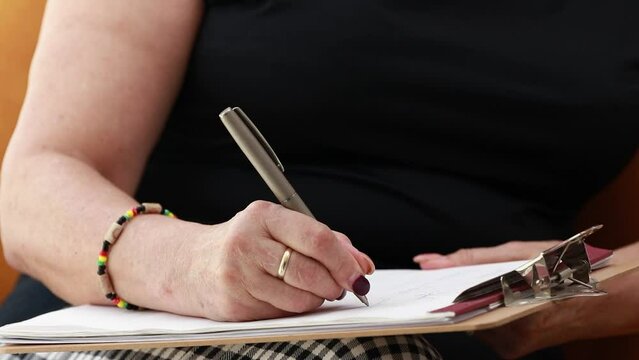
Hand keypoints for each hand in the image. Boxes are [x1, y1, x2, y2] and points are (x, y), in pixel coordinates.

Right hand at [182, 200, 374, 320]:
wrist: (192, 265)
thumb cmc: (247, 245)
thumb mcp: (281, 230)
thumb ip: (325, 241)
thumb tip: (362, 264)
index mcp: (263, 216)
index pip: (316, 238)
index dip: (344, 261)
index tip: (359, 274)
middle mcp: (247, 242)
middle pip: (310, 270)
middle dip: (334, 284)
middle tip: (341, 286)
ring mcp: (238, 275)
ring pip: (299, 298)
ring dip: (316, 299)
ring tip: (311, 289)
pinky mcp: (234, 304)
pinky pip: (282, 313)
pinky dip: (294, 309)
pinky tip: (285, 296)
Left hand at [414, 239, 581, 357]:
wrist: (605, 297)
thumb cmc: (564, 268)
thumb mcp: (517, 253)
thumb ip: (470, 259)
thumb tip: (427, 261)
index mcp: (517, 313)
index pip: (460, 306)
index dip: (439, 290)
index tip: (420, 278)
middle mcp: (513, 337)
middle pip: (464, 314)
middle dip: (451, 293)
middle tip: (435, 276)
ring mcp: (512, 346)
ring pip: (473, 321)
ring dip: (467, 301)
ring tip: (462, 281)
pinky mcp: (513, 348)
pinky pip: (485, 327)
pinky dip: (480, 309)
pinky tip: (482, 294)